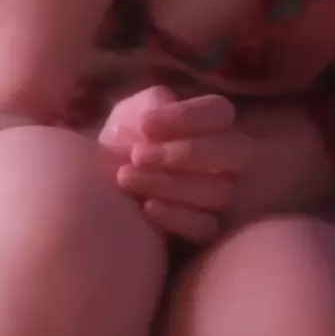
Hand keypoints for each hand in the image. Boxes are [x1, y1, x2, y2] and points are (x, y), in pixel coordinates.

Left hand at [99, 84, 238, 244]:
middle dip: (186, 152)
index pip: (219, 112)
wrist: (100, 192)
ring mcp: (222, 197)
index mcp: (210, 124)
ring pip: (218, 190)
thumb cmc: (121, 146)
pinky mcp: (209, 231)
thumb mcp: (129, 116)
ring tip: (126, 178)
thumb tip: (168, 105)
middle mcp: (226, 159)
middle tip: (138, 154)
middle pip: (234, 151)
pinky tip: (147, 208)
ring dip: (169, 183)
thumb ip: (151, 103)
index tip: (144, 125)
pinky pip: (206, 226)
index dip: (186, 116)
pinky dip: (176, 216)